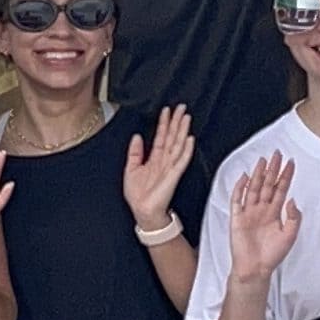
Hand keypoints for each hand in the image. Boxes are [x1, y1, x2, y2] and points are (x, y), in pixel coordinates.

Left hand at [124, 105, 195, 226]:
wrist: (142, 212)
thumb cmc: (138, 195)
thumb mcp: (131, 169)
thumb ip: (135, 153)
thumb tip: (136, 136)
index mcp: (155, 159)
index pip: (161, 137)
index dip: (163, 123)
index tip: (167, 110)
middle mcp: (164, 161)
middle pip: (172, 137)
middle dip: (176, 122)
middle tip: (181, 107)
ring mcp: (170, 168)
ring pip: (178, 145)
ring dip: (182, 131)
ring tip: (186, 117)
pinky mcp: (173, 176)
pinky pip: (181, 161)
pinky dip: (186, 150)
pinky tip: (189, 139)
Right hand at [226, 152, 301, 282]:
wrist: (256, 269)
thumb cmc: (272, 255)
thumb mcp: (290, 235)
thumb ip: (294, 217)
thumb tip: (292, 199)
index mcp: (274, 213)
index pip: (281, 189)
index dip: (286, 176)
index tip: (290, 163)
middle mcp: (262, 210)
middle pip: (268, 185)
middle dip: (273, 169)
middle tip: (277, 154)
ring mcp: (249, 212)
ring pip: (254, 188)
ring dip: (258, 174)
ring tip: (263, 160)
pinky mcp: (237, 218)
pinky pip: (237, 200)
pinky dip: (240, 188)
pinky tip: (245, 177)